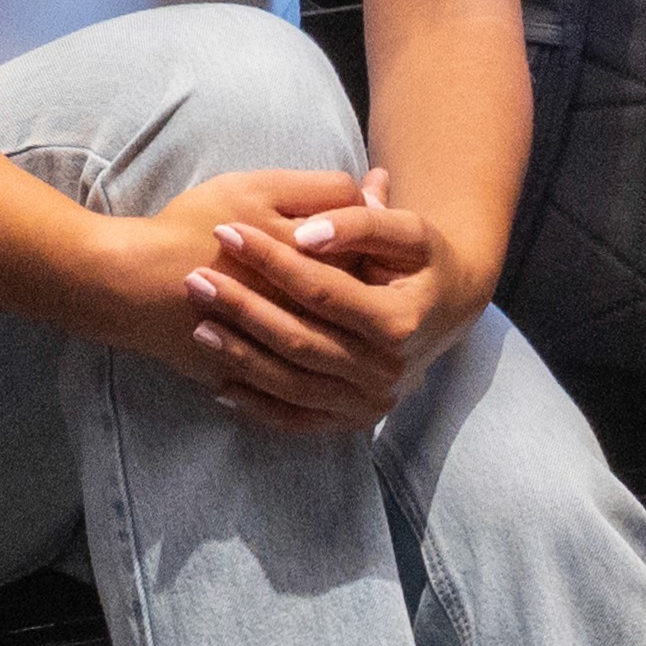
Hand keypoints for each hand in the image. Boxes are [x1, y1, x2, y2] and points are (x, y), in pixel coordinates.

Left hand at [182, 178, 464, 433]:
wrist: (450, 308)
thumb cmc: (424, 260)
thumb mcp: (407, 231)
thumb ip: (360, 224)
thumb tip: (306, 232)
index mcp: (401, 321)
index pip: (323, 291)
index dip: (272, 260)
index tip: (227, 232)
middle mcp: (388, 371)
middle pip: (301, 339)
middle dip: (243, 307)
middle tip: (195, 278)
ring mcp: (370, 402)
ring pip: (292, 382)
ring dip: (240, 355)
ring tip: (199, 323)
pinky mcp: (355, 421)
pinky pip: (298, 419)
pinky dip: (258, 405)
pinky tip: (218, 384)